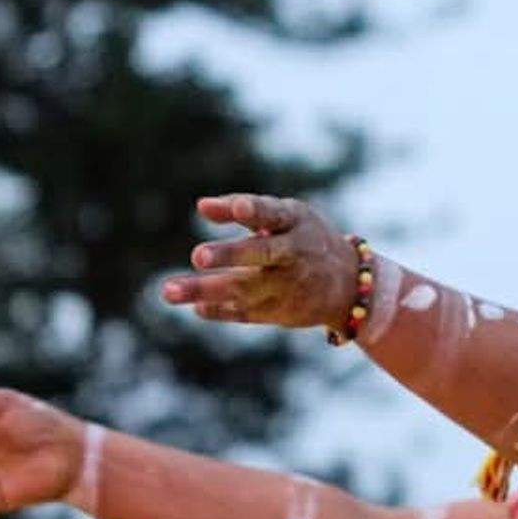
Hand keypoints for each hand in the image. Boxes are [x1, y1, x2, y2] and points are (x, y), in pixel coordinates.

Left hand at [157, 193, 366, 334]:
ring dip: (205, 290)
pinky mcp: (280, 312)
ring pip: (244, 289)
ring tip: (168, 291)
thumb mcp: (285, 216)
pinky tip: (196, 307)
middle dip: (230, 254)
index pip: (273, 213)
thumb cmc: (304, 238)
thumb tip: (200, 206)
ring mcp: (287, 286)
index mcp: (295, 223)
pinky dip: (219, 310)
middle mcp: (293, 254)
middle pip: (261, 254)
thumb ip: (243, 209)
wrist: (349, 286)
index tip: (239, 207)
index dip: (255, 210)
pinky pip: (244, 312)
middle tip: (197, 255)